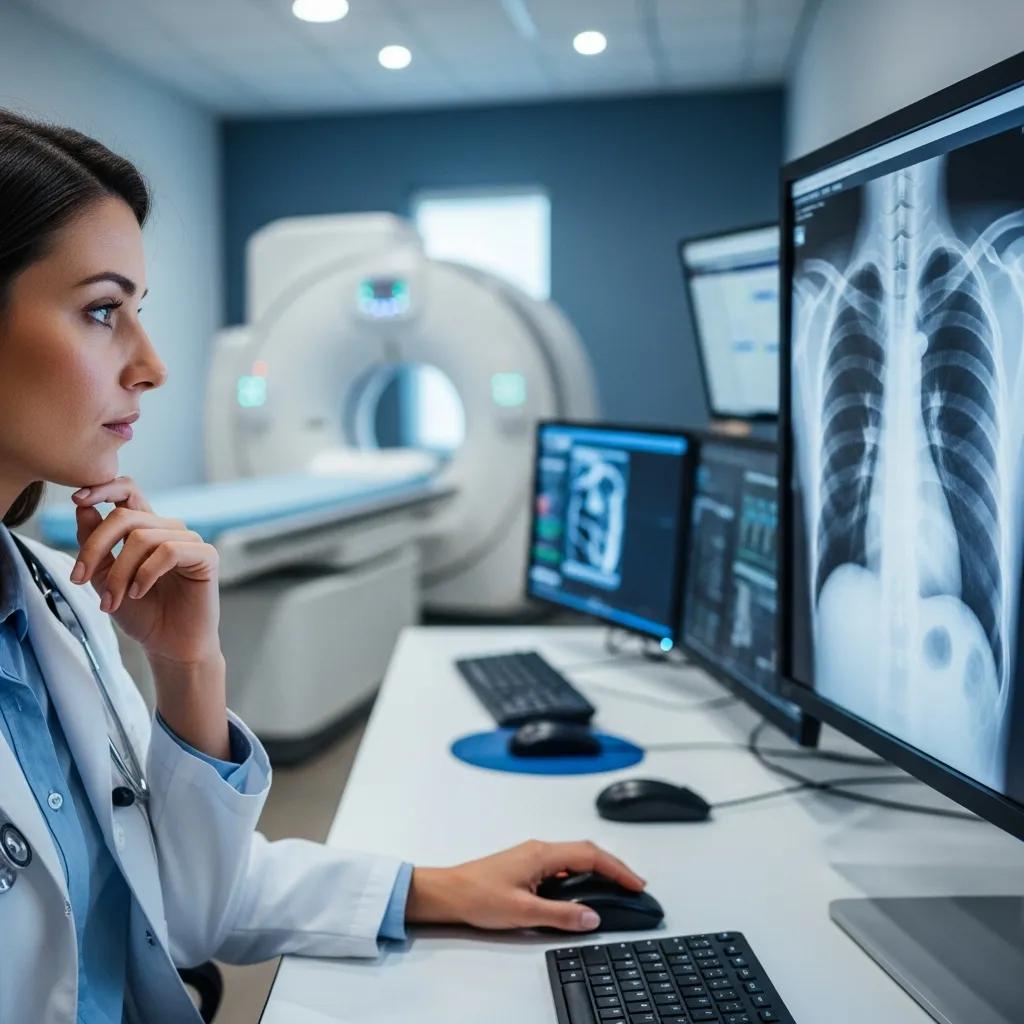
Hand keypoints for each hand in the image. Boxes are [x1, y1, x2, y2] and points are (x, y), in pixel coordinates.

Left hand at [70, 476, 220, 664]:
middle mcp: (168, 529)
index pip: (128, 492)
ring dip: (120, 572)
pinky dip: (146, 573)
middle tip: (81, 578)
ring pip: (142, 537)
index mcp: (146, 529)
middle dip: (95, 546)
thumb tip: (82, 507)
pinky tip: (139, 592)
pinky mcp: (205, 556)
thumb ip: (95, 544)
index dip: (103, 488)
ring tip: (113, 600)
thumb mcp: (105, 578)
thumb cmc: (142, 613)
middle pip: (125, 516)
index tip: (76, 499)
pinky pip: (168, 551)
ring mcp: (188, 541)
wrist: (169, 645)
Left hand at [406, 840, 645, 931]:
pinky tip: (582, 891)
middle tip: (633, 885)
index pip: (591, 855)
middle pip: (586, 852)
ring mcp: (532, 857)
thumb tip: (592, 916)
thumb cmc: (478, 895)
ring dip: (597, 869)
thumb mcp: (524, 912)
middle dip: (613, 867)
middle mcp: (540, 850)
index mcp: (542, 854)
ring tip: (615, 887)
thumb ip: (561, 915)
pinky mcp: (526, 866)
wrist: (449, 893)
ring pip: (574, 857)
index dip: (617, 869)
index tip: (636, 883)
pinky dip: (580, 874)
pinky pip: (562, 865)